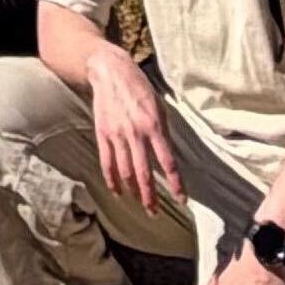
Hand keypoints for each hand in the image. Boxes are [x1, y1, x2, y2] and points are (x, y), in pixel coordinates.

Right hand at [89, 51, 184, 214]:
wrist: (110, 72)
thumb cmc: (139, 87)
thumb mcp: (159, 106)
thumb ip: (162, 132)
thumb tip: (166, 156)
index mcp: (154, 125)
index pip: (167, 162)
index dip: (175, 183)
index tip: (182, 199)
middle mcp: (136, 133)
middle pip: (144, 173)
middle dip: (150, 196)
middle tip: (155, 212)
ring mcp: (117, 135)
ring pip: (125, 172)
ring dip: (133, 191)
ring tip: (141, 204)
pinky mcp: (103, 134)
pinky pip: (108, 163)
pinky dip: (112, 180)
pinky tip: (118, 192)